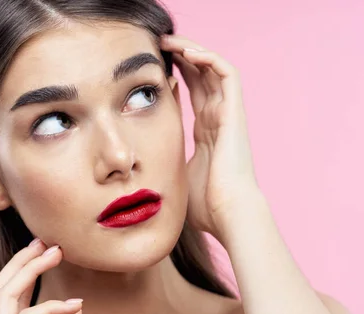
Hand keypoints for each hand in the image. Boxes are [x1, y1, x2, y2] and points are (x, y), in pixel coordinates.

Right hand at [0, 238, 83, 313]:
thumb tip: (75, 308)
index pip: (9, 298)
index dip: (24, 271)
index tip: (45, 250)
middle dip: (22, 261)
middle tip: (49, 242)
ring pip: (3, 295)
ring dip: (28, 270)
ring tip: (54, 253)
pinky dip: (48, 307)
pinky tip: (72, 305)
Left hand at [160, 35, 259, 238]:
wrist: (227, 214)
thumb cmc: (204, 205)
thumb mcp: (175, 176)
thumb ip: (162, 165)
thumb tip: (136, 174)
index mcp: (206, 132)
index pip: (193, 93)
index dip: (177, 76)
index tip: (153, 68)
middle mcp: (218, 119)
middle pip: (202, 76)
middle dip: (182, 57)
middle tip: (158, 45)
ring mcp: (228, 114)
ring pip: (214, 68)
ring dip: (193, 51)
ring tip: (169, 41)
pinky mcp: (235, 113)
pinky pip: (227, 73)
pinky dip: (209, 59)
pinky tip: (188, 53)